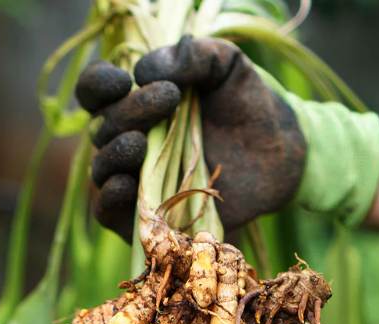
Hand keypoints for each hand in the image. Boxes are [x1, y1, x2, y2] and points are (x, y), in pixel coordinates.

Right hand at [75, 36, 306, 238]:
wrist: (283, 152)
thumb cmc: (250, 105)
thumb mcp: (227, 66)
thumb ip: (194, 54)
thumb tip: (144, 71)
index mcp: (136, 102)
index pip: (95, 92)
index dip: (99, 85)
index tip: (124, 80)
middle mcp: (130, 139)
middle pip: (103, 128)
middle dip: (129, 112)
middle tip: (169, 99)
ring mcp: (140, 179)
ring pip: (102, 170)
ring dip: (113, 156)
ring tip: (141, 144)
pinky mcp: (153, 215)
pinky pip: (111, 214)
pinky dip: (111, 201)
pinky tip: (127, 185)